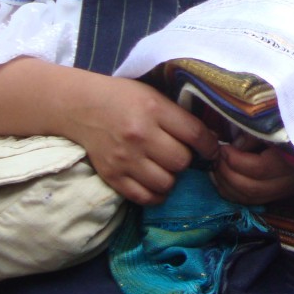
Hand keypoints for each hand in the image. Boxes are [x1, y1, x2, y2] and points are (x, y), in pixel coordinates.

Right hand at [64, 73, 219, 205]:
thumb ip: (179, 115)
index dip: (210, 145)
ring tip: (166, 168)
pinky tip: (155, 182)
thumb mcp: (154, 95)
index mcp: (154, 109)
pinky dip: (155, 194)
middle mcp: (140, 135)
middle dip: (187, 160)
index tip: (211, 149)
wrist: (82, 107)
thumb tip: (211, 137)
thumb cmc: (124, 98)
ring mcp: (125, 158)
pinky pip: (144, 197)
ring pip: (166, 182)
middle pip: (181, 161)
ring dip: (171, 178)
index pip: (195, 134)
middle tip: (180, 154)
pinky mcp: (112, 176)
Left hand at [211, 132, 293, 204]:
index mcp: (293, 158)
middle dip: (228, 174)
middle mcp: (291, 179)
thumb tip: (234, 145)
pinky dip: (234, 194)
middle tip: (216, 158)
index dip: (236, 160)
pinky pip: (253, 200)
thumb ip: (256, 132)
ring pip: (252, 198)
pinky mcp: (280, 192)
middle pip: (253, 188)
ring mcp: (286, 188)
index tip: (223, 147)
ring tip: (214, 169)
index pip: (260, 168)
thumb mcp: (276, 120)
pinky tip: (222, 181)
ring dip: (228, 187)